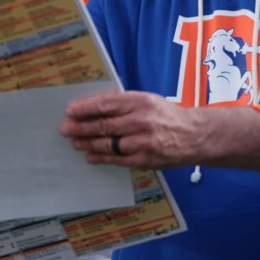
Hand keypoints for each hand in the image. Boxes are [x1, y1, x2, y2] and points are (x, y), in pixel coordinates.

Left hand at [59, 90, 259, 172]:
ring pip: (107, 143)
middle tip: (64, 128)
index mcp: (140, 101)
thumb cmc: (168, 115)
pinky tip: (90, 156)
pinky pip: (117, 159)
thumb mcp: (148, 100)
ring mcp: (142, 142)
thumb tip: (94, 107)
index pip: (105, 104)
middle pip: (102, 124)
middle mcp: (140, 120)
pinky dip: (101, 158)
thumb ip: (124, 103)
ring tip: (74, 142)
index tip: (70, 111)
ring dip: (87, 143)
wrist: (195, 135)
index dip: (84, 108)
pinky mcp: (144, 159)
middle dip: (80, 127)